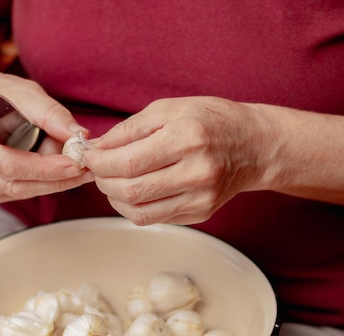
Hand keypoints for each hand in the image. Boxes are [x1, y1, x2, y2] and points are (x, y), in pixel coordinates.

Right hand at [0, 71, 93, 202]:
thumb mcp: (27, 94)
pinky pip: (19, 192)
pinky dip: (42, 183)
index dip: (44, 169)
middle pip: (17, 184)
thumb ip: (52, 116)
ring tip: (74, 164)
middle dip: (55, 179)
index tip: (75, 165)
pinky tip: (58, 170)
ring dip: (52, 182)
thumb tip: (80, 136)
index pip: (10, 164)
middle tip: (86, 170)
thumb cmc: (0, 95)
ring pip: (20, 191)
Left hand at [83, 97, 273, 224]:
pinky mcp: (202, 214)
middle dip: (103, 181)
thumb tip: (97, 149)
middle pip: (130, 191)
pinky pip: (155, 218)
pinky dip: (134, 207)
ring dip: (115, 198)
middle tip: (98, 169)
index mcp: (188, 139)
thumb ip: (129, 129)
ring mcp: (201, 198)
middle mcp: (197, 172)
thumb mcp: (169, 109)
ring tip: (112, 180)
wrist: (254, 146)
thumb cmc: (211, 120)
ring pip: (139, 212)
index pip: (128, 162)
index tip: (89, 157)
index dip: (99, 163)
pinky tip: (133, 190)